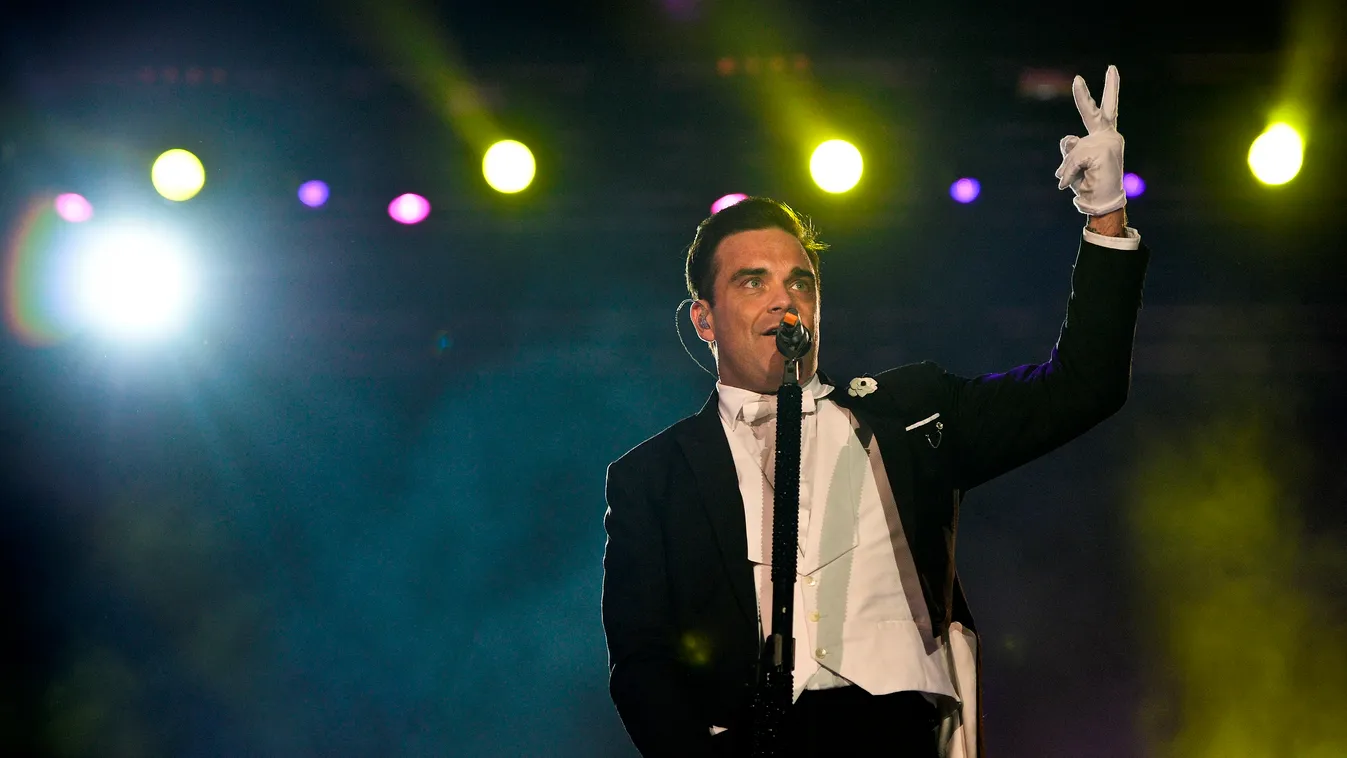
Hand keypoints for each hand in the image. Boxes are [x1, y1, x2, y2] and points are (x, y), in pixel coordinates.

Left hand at [1055, 65, 1125, 215]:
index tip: (1099, 72)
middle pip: (1097, 112)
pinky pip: (1074, 158)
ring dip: (1069, 166)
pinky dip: (1069, 172)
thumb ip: (1071, 148)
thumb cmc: (1089, 183)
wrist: (1102, 202)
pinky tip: (1071, 183)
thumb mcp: (1075, 164)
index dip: (1094, 94)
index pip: (1100, 112)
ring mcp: (1108, 142)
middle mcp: (1108, 135)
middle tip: (1076, 78)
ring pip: (1074, 148)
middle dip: (1084, 96)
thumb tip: (1069, 138)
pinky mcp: (1103, 151)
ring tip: (1077, 179)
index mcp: (1103, 136)